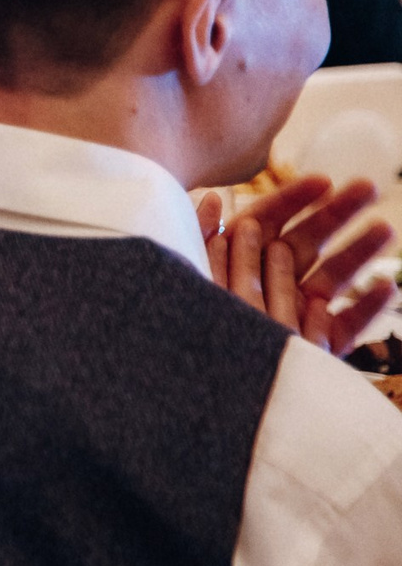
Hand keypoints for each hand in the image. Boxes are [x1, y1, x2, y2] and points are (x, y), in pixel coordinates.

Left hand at [198, 176, 398, 354]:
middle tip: (368, 186)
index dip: (296, 198)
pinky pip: (345, 325)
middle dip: (340, 212)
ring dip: (360, 251)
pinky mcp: (315, 344)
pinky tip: (387, 287)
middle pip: (310, 239)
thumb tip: (213, 199)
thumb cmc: (184, 322)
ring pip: (334, 276)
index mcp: (242, 256)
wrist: (192, 385)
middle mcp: (274, 279)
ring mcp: (297, 310)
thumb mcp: (185, 275)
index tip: (323, 181)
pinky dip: (367, 307)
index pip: (271, 218)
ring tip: (384, 229)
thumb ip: (196, 239)